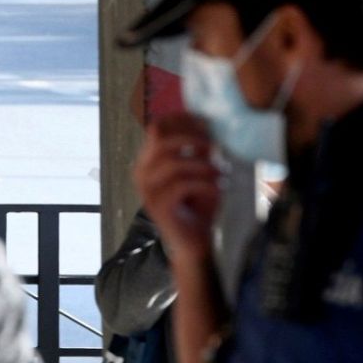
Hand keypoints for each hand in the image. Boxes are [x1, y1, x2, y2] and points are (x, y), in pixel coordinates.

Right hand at [133, 113, 220, 264]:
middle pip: (161, 141)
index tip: (206, 123)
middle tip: (214, 147)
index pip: (157, 127)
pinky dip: (205, 184)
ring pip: (173, 163)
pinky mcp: (158, 206)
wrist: (194, 242)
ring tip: (221, 173)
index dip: (181, 120)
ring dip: (202, 165)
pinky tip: (219, 188)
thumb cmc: (198, 205)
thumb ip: (197, 150)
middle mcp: (142, 172)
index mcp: (148, 160)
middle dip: (191, 139)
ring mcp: (147, 190)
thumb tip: (207, 123)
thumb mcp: (198, 171)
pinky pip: (182, 186)